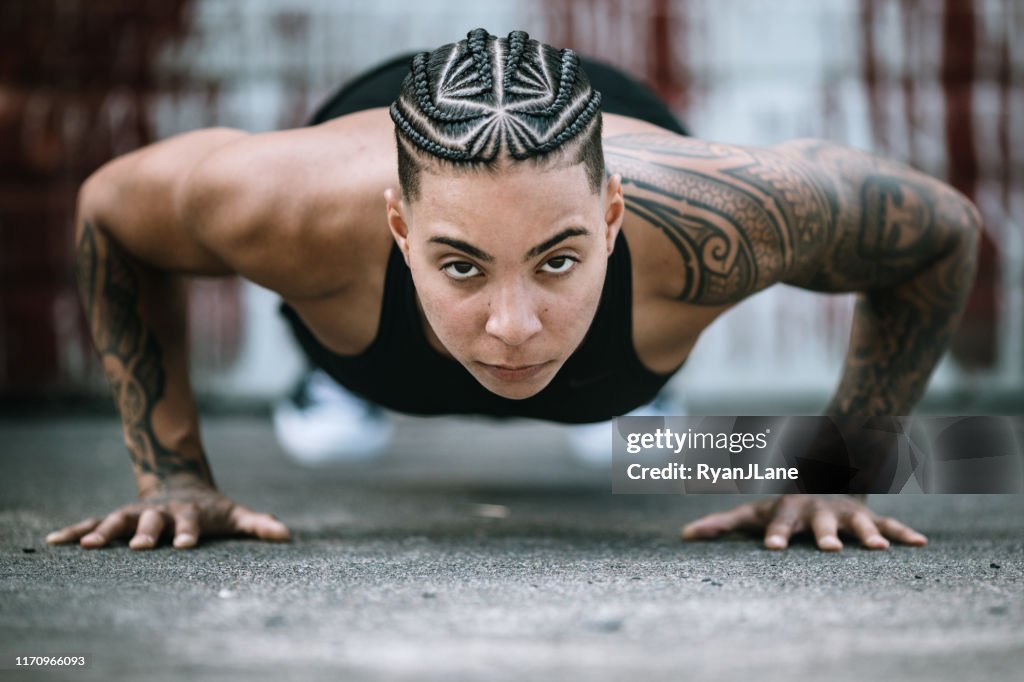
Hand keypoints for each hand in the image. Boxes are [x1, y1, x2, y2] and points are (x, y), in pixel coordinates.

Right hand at [45, 486, 289, 549]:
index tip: (185, 544)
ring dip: (105, 532)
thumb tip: (287, 535)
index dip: (188, 532)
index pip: (190, 524)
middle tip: (140, 546)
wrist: (181, 484)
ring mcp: (136, 514)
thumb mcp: (236, 514)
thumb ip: (258, 524)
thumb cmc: (212, 509)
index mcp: (189, 514)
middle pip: (152, 522)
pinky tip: (55, 542)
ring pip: (118, 521)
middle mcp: (160, 513)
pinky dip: (76, 531)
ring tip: (89, 546)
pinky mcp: (117, 519)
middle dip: (146, 533)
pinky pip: (93, 523)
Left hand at [681, 494, 927, 550]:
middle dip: (825, 535)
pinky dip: (904, 533)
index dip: (775, 535)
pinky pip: (890, 524)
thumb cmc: (777, 502)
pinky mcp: (868, 517)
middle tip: (828, 549)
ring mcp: (845, 513)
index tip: (772, 549)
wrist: (820, 467)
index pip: (779, 523)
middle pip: (821, 524)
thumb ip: (720, 524)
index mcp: (789, 510)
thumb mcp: (750, 510)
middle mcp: (818, 511)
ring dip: (869, 535)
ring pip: (859, 524)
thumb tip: (684, 536)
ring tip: (879, 549)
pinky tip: (921, 545)